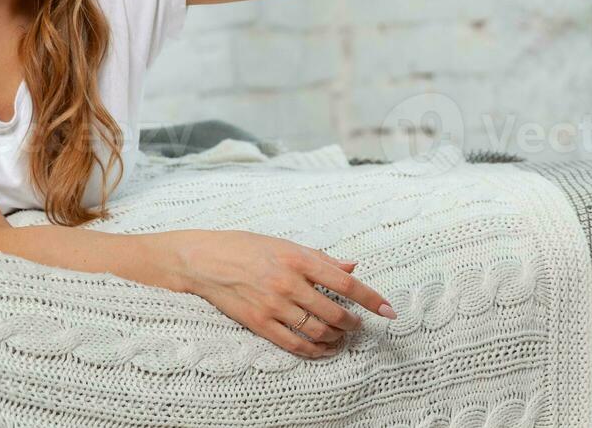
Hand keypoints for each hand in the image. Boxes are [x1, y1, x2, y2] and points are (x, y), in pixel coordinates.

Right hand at [169, 229, 394, 358]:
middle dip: (353, 322)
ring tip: (340, 335)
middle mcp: (287, 282)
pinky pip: (295, 344)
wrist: (202, 260)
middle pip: (335, 312)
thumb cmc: (243, 246)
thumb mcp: (282, 243)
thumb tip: (352, 266)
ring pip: (318, 330)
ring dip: (336, 337)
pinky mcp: (259, 322)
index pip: (344, 282)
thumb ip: (319, 257)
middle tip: (358, 324)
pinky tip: (322, 348)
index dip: (371, 298)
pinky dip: (315, 350)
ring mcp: (273, 305)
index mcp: (296, 258)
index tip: (389, 310)